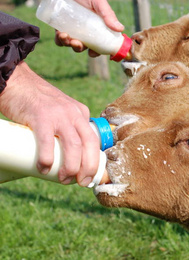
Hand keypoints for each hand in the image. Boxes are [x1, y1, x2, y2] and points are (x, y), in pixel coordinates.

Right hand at [0, 62, 99, 185]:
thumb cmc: (36, 103)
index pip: (94, 140)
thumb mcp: (60, 112)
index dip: (94, 160)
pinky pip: (47, 140)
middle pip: (88, 144)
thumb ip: (65, 128)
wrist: (18, 82)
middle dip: (88, 167)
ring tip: (64, 179)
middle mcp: (74, 114)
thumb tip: (63, 158)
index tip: (89, 176)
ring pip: (73, 145)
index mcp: (81, 114)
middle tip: (81, 182)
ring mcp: (58, 115)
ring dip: (71, 166)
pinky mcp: (41, 116)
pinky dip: (47, 157)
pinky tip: (44, 167)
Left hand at [40, 0, 123, 55]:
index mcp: (98, 24)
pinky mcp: (59, 26)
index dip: (99, 50)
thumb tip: (120, 29)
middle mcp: (86, 28)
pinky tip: (60, 35)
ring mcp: (72, 28)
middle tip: (77, 44)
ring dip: (69, 45)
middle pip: (85, 46)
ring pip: (72, 44)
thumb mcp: (97, 0)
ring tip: (65, 37)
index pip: (101, 41)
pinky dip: (60, 41)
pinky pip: (60, 39)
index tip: (94, 53)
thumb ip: (108, 14)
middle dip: (80, 49)